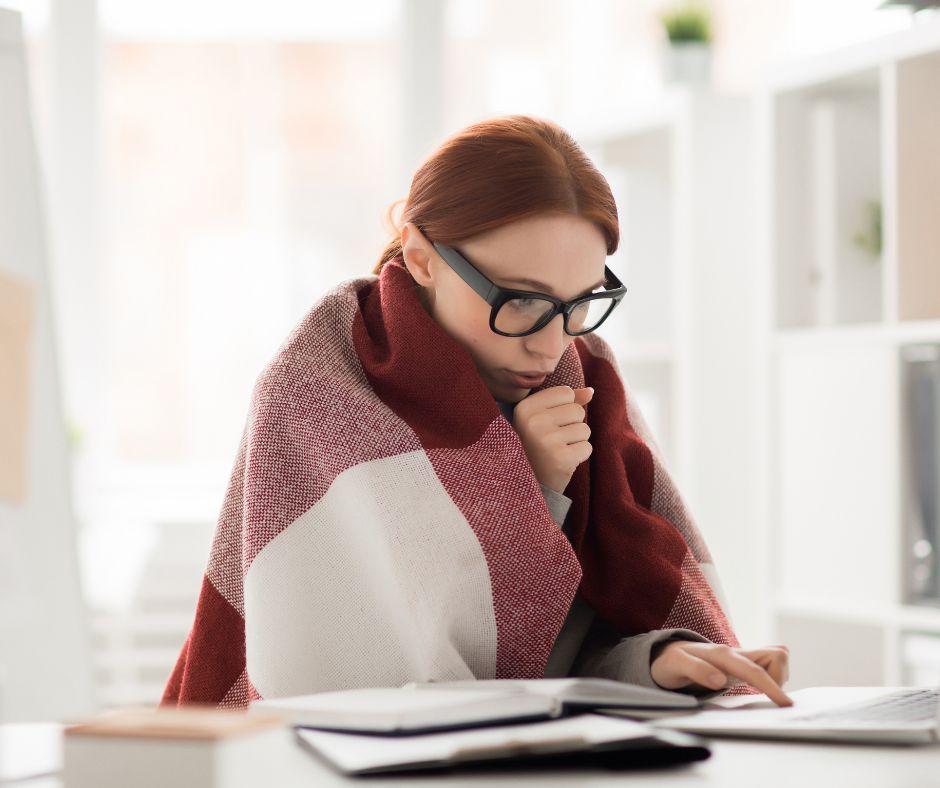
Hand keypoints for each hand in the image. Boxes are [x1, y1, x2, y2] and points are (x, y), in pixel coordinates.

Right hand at [512, 385, 593, 493]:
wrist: (523, 484)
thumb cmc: (534, 446)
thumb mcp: (541, 418)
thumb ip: (565, 401)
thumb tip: (591, 391)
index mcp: (525, 407)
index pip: (566, 393)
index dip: (563, 409)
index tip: (546, 424)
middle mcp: (533, 421)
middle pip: (577, 410)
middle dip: (571, 426)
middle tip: (552, 441)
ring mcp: (547, 440)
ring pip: (584, 429)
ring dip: (576, 441)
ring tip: (556, 451)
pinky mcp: (561, 459)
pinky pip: (587, 447)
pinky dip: (579, 455)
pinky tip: (562, 461)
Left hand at [650, 641, 792, 706]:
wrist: (666, 654)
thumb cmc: (671, 661)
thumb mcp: (676, 665)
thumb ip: (696, 670)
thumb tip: (720, 680)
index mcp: (722, 655)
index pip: (754, 670)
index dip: (772, 687)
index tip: (786, 704)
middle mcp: (736, 653)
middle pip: (777, 655)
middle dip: (779, 678)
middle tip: (761, 696)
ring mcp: (741, 657)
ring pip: (776, 659)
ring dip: (776, 677)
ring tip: (755, 691)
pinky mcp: (743, 664)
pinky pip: (769, 666)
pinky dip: (771, 677)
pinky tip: (756, 688)